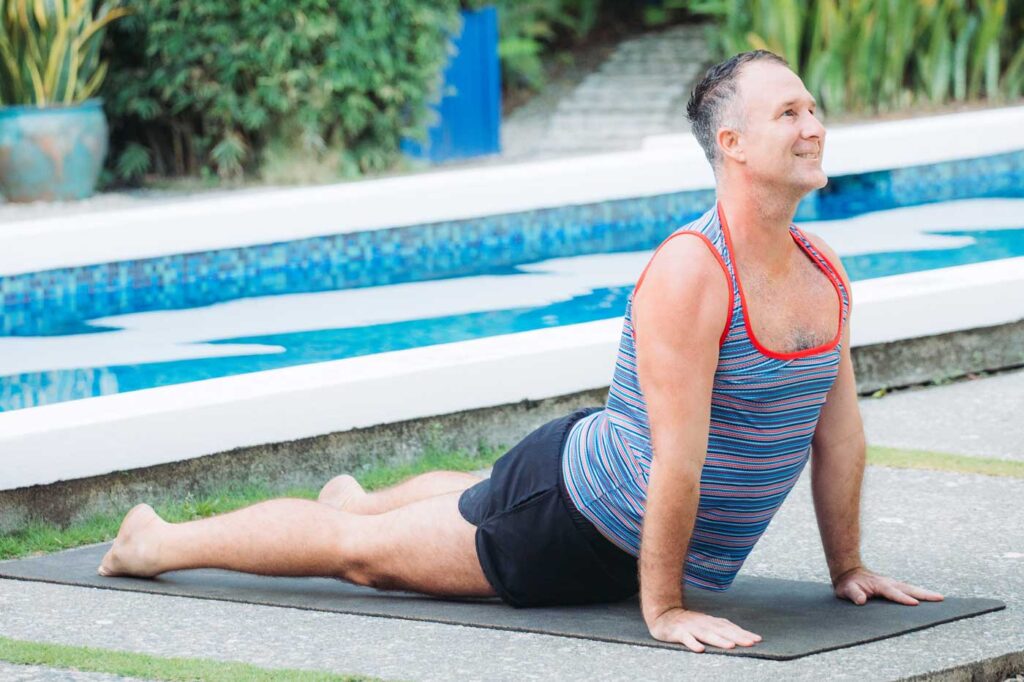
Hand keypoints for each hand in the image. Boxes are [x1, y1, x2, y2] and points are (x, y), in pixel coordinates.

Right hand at [647, 607, 761, 652]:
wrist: (662, 614)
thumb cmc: (687, 622)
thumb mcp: (705, 623)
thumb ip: (719, 629)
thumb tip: (740, 635)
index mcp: (710, 621)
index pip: (730, 627)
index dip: (743, 633)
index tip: (757, 640)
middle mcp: (703, 623)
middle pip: (722, 630)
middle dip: (737, 636)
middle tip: (751, 643)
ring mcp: (690, 627)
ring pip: (706, 634)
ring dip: (719, 640)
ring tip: (731, 646)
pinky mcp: (678, 632)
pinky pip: (686, 639)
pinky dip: (693, 643)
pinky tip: (700, 650)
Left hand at [833, 567, 943, 605]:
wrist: (848, 572)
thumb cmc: (848, 584)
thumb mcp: (846, 589)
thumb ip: (854, 594)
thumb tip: (861, 600)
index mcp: (879, 585)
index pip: (893, 593)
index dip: (903, 598)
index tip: (915, 604)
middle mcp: (889, 583)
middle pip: (909, 589)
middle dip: (924, 594)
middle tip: (940, 598)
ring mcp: (892, 584)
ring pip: (911, 588)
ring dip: (925, 593)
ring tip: (940, 598)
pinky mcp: (893, 586)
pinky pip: (908, 590)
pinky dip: (919, 593)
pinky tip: (928, 598)